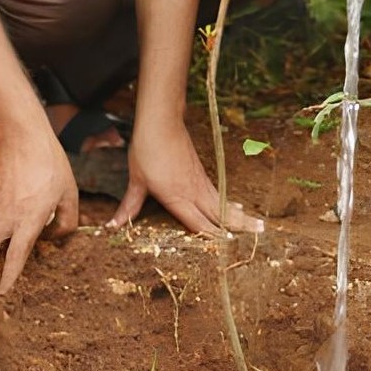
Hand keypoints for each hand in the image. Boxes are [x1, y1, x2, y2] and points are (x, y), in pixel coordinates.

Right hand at [0, 130, 79, 295]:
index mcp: (28, 219)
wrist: (23, 136)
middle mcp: (5, 218)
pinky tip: (10, 221)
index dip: (8, 279)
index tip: (3, 294)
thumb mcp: (69, 192)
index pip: (14, 257)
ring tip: (4, 251)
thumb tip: (54, 238)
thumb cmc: (51, 164)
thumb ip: (67, 220)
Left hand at [109, 121, 263, 237]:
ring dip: (238, 214)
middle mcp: (193, 190)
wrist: (161, 122)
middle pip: (219, 212)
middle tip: (260, 233)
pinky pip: (217, 192)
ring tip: (257, 223)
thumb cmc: (147, 151)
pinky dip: (228, 201)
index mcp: (178, 197)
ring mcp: (199, 179)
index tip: (228, 248)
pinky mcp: (200, 170)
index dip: (212, 237)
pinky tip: (233, 205)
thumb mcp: (136, 180)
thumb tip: (111, 226)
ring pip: (222, 202)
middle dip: (239, 225)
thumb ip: (129, 206)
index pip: (198, 223)